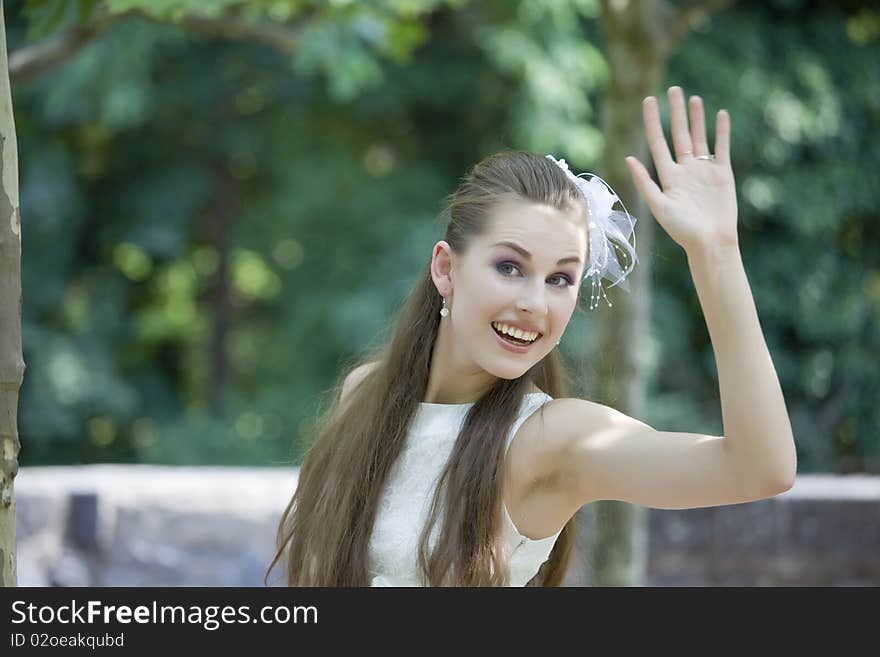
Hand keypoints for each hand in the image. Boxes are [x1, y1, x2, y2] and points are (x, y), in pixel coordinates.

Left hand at [625, 86, 738, 255]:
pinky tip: (720, 115)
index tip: (648, 100)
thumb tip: (628, 158)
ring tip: (693, 98)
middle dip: (675, 113)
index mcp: (668, 176)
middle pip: (679, 135)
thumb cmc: (682, 229)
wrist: (710, 241)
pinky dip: (722, 132)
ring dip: (696, 118)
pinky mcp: (722, 174)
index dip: (653, 121)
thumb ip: (645, 182)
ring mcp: (704, 170)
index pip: (657, 142)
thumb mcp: (659, 205)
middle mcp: (685, 170)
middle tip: (673, 89)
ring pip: (699, 138)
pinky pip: (722, 148)